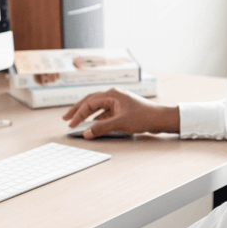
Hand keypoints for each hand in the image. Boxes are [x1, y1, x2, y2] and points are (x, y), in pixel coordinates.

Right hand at [62, 88, 179, 138]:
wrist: (160, 118)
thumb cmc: (143, 117)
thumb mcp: (120, 123)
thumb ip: (102, 128)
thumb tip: (86, 133)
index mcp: (112, 94)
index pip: (89, 102)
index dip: (78, 113)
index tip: (70, 123)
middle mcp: (113, 95)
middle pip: (90, 101)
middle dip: (78, 110)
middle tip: (66, 118)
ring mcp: (118, 102)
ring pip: (97, 107)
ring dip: (87, 115)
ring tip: (77, 123)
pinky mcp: (122, 109)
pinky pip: (105, 113)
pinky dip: (97, 119)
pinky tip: (93, 125)